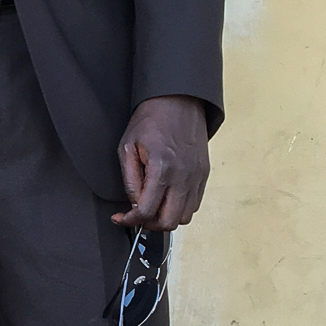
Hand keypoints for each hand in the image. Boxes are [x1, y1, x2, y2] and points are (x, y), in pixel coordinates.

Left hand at [111, 95, 208, 230]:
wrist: (177, 101)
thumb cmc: (150, 120)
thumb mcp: (128, 146)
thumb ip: (130, 179)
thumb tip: (133, 203)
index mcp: (162, 167)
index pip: (147, 210)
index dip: (131, 220)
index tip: (121, 218)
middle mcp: (183, 176)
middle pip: (169, 222)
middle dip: (150, 224)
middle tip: (137, 215)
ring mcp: (197, 177)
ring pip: (184, 217)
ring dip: (166, 218)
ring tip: (152, 207)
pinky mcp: (204, 175)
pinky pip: (195, 205)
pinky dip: (179, 209)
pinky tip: (166, 198)